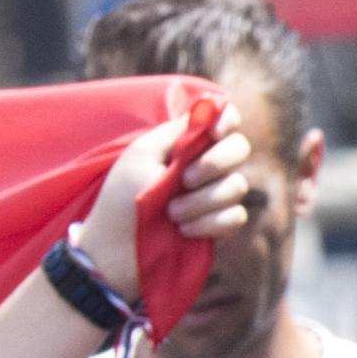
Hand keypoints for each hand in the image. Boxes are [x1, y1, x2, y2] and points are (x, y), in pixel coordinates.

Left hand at [80, 109, 254, 294]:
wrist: (117, 249)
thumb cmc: (122, 199)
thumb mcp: (141, 157)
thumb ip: (176, 133)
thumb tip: (209, 108)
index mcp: (183, 145)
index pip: (222, 120)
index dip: (227, 120)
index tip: (216, 132)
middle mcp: (204, 166)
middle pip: (240, 149)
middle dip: (216, 163)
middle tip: (185, 179)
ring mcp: (214, 196)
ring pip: (237, 186)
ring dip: (202, 200)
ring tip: (172, 213)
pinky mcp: (219, 224)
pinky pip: (235, 216)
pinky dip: (209, 223)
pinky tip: (184, 230)